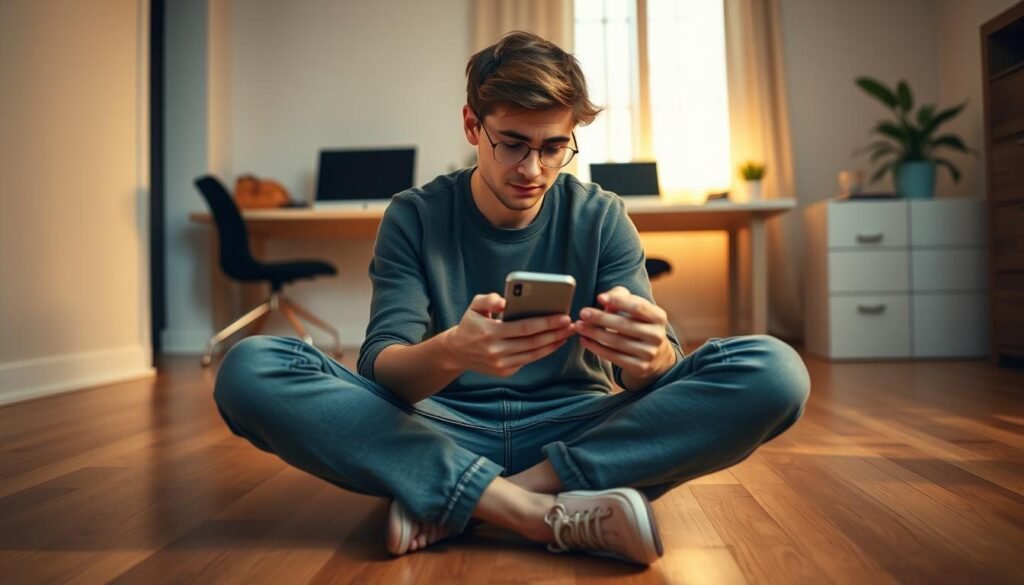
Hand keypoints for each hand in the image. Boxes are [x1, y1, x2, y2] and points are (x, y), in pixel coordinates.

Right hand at [441, 293, 575, 377]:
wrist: (457, 352)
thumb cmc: (471, 324)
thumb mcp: (474, 307)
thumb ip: (488, 300)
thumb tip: (504, 302)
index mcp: (491, 332)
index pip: (525, 327)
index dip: (547, 322)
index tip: (564, 316)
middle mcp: (496, 351)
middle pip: (534, 342)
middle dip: (556, 333)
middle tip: (572, 325)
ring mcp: (501, 364)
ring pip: (534, 354)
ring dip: (554, 344)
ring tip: (567, 333)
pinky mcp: (505, 372)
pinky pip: (529, 360)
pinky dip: (543, 351)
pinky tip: (554, 342)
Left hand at [575, 286, 676, 389]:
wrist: (656, 356)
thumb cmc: (639, 324)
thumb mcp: (636, 308)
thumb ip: (621, 297)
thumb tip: (604, 300)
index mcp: (658, 317)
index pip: (638, 307)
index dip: (618, 301)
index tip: (599, 297)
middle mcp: (657, 336)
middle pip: (624, 325)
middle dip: (600, 318)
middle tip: (582, 313)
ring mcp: (649, 353)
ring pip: (616, 342)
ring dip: (594, 333)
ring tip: (579, 326)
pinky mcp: (639, 367)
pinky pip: (613, 357)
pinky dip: (596, 348)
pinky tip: (584, 340)